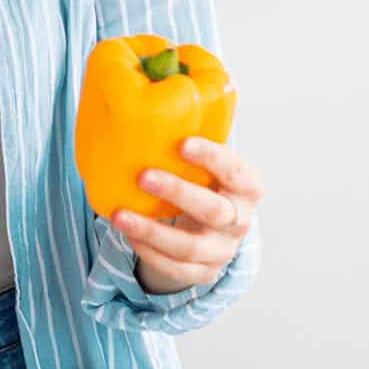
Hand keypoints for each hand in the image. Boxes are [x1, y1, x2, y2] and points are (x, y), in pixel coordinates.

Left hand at [111, 138, 263, 294]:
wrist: (212, 228)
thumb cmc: (204, 184)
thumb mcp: (207, 164)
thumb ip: (191, 141)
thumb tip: (154, 97)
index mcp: (247, 188)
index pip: (235, 171)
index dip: (212, 158)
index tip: (182, 143)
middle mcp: (240, 221)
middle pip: (213, 211)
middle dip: (177, 193)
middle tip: (143, 176)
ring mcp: (223, 250)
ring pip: (190, 247)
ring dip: (152, 231)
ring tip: (120, 214)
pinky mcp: (205, 272)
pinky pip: (176, 268)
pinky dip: (149, 252)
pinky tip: (129, 234)